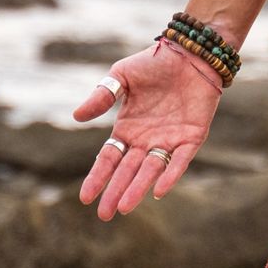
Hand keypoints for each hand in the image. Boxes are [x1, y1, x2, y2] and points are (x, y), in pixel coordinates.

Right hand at [73, 39, 226, 218]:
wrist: (190, 52)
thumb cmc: (154, 64)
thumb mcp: (120, 77)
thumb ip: (101, 96)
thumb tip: (76, 117)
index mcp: (128, 129)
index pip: (109, 159)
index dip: (97, 177)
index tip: (85, 198)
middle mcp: (146, 140)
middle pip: (127, 171)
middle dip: (115, 192)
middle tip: (104, 215)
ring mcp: (169, 140)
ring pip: (151, 171)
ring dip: (137, 189)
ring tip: (124, 208)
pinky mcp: (192, 138)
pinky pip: (180, 161)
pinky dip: (169, 175)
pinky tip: (158, 191)